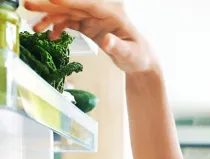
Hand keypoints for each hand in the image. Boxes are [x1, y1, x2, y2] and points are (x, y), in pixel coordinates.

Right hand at [24, 0, 155, 72]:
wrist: (139, 61)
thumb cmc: (139, 56)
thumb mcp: (131, 55)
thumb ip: (119, 48)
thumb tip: (107, 41)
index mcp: (113, 14)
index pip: (89, 4)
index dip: (70, 0)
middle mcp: (100, 13)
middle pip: (72, 5)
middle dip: (50, 5)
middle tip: (28, 5)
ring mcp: (93, 19)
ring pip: (67, 13)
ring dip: (50, 18)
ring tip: (35, 27)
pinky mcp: (89, 26)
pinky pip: (70, 23)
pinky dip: (59, 28)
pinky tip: (50, 36)